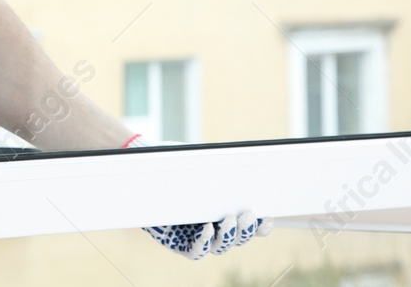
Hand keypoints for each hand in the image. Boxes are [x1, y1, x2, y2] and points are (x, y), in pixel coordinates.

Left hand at [125, 134, 269, 258]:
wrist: (142, 170)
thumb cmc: (173, 163)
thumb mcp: (198, 162)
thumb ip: (217, 164)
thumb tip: (242, 159)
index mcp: (224, 211)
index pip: (250, 226)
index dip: (261, 227)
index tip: (268, 216)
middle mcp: (214, 227)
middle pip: (238, 239)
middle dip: (246, 230)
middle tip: (247, 213)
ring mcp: (196, 237)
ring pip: (220, 247)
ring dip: (229, 236)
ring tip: (229, 219)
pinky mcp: (177, 243)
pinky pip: (195, 252)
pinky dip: (203, 243)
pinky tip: (207, 229)